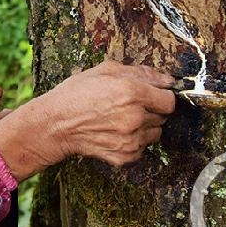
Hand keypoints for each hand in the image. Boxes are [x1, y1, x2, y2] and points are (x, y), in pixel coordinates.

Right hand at [0, 61, 175, 180]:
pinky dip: (134, 141)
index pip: (169, 100)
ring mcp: (131, 139)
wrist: (55, 124)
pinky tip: (115, 132)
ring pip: (155, 133)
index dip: (162, 96)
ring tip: (122, 119)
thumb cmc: (76, 94)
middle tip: (131, 106)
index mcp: (133, 92)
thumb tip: (166, 79)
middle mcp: (136, 117)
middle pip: (163, 117)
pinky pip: (142, 148)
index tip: (154, 96)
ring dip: (145, 126)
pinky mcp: (125, 156)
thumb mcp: (105, 70)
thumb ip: (140, 72)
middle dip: (152, 110)